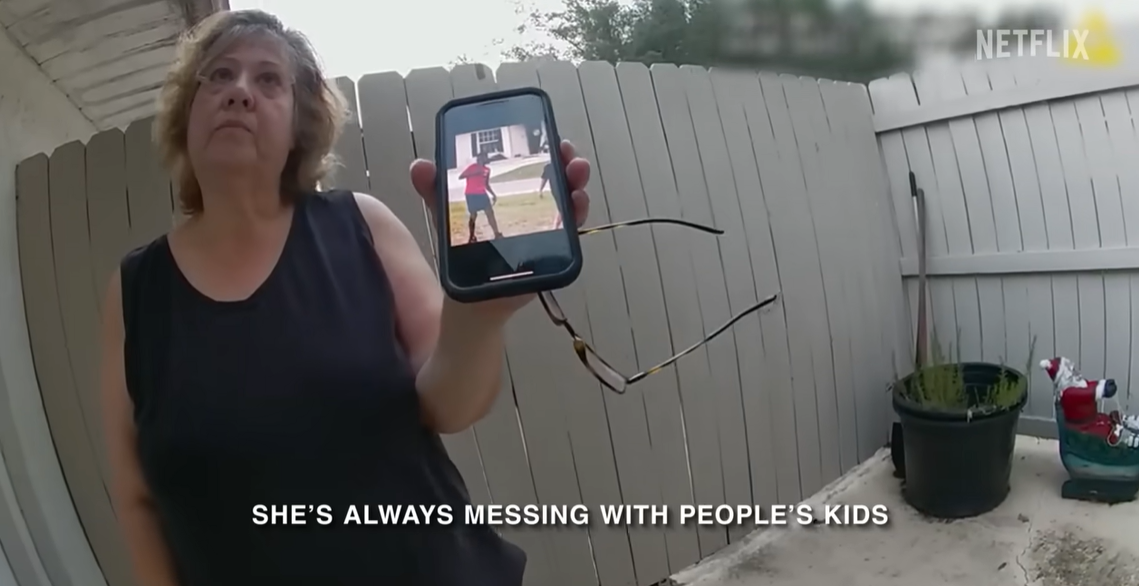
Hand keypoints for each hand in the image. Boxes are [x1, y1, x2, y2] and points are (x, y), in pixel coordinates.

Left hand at [410, 139, 591, 321]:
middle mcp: (531, 206)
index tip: (548, 135)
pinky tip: (576, 205)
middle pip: (556, 178)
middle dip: (566, 163)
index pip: (531, 163)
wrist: (471, 300)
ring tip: (576, 175)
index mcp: (508, 192)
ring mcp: (544, 228)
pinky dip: (576, 216)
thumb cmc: (464, 253)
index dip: (543, 148)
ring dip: (576, 185)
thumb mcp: (450, 215)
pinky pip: (568, 232)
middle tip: (568, 153)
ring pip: (567, 201)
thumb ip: (436, 191)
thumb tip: (419, 166)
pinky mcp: (551, 252)